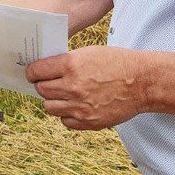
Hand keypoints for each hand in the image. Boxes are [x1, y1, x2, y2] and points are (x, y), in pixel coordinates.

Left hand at [26, 45, 151, 129]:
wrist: (142, 82)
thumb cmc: (116, 63)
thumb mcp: (88, 53)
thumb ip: (66, 61)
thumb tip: (45, 69)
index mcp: (71, 65)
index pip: (37, 71)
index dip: (32, 72)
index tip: (32, 73)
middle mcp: (73, 87)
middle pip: (41, 90)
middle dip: (42, 86)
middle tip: (47, 83)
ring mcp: (80, 107)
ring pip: (49, 108)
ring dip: (53, 101)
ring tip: (62, 95)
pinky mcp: (88, 122)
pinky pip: (65, 121)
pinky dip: (66, 114)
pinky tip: (75, 106)